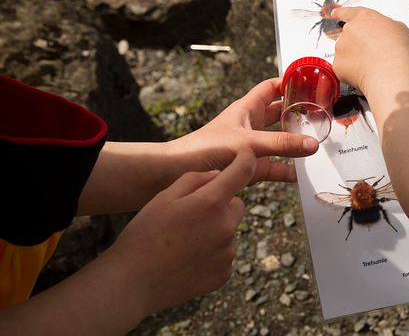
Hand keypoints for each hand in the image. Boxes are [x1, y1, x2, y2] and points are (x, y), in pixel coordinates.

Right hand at [103, 152, 251, 312]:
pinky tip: (187, 260)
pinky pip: (224, 254)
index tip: (247, 155)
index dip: (247, 159)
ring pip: (228, 231)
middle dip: (220, 205)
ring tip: (183, 242)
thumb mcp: (164, 197)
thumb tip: (219, 174)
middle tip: (190, 216)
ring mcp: (227, 252)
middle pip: (236, 205)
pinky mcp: (224, 273)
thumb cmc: (144, 235)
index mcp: (210, 203)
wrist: (132, 283)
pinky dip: (212, 254)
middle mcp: (225, 227)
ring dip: (214, 231)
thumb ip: (195, 179)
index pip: (242, 172)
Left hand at [168, 77, 318, 183]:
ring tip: (316, 144)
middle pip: (278, 114)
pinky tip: (300, 175)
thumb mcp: (249, 143)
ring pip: (277, 141)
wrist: (178, 173)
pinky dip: (285, 171)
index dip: (288, 83)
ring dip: (293, 143)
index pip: (271, 88)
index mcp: (246, 108)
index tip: (309, 83)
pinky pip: (272, 167)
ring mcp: (249, 147)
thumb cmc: (206, 149)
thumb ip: (281, 144)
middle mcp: (249, 125)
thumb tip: (312, 144)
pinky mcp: (247, 167)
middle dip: (297, 114)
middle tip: (319, 114)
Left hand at [331, 6, 408, 96]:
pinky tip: (365, 73)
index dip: (340, 13)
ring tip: (372, 64)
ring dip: (354, 57)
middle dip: (356, 43)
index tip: (335, 14)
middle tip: (371, 53)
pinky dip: (352, 72)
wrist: (391, 73)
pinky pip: (343, 68)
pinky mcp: (338, 64)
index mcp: (363, 17)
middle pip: (348, 35)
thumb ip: (386, 26)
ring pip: (345, 52)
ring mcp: (341, 47)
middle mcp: (349, 30)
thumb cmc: (398, 51)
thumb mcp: (399, 28)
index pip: (347, 12)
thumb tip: (385, 32)